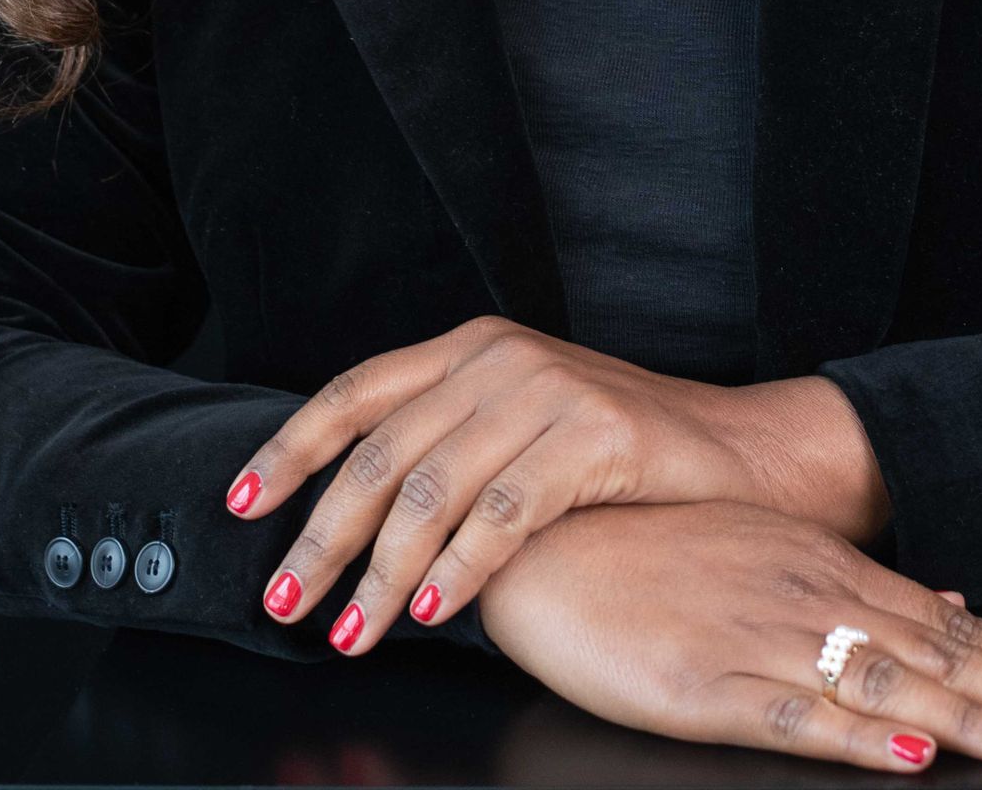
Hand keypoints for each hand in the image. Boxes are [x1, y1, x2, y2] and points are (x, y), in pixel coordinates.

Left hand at [222, 313, 888, 647]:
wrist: (741, 455)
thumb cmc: (620, 457)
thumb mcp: (520, 427)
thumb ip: (448, 448)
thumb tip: (349, 523)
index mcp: (469, 347)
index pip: (354, 394)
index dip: (290, 450)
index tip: (239, 508)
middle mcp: (497, 356)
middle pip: (381, 453)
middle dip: (321, 538)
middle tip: (285, 604)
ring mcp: (546, 388)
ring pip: (433, 490)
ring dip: (380, 574)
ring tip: (351, 634)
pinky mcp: (594, 432)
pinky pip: (505, 510)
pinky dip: (460, 569)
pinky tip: (432, 612)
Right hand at [475, 499, 981, 772]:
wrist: (542, 545)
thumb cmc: (650, 551)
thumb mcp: (766, 554)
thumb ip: (861, 587)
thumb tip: (953, 597)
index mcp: (826, 570)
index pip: (952, 620)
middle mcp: (808, 598)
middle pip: (940, 653)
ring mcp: (759, 640)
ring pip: (886, 683)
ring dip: (971, 715)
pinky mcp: (705, 687)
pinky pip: (794, 714)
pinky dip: (856, 734)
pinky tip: (905, 752)